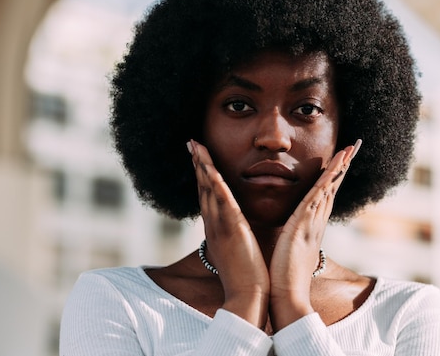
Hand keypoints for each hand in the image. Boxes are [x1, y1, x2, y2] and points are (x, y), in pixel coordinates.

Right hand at [188, 140, 269, 328]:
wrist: (247, 296)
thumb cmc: (246, 276)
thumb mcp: (237, 251)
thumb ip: (235, 236)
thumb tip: (237, 228)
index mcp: (216, 229)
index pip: (207, 196)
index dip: (202, 175)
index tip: (199, 157)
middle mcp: (213, 224)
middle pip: (203, 187)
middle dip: (198, 164)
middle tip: (192, 143)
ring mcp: (220, 226)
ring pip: (208, 189)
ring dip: (202, 166)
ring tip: (197, 146)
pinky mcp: (231, 228)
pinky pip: (221, 200)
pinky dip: (214, 182)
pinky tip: (210, 167)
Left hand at [269, 139, 361, 329]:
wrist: (287, 294)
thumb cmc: (285, 274)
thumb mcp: (291, 247)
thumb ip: (295, 235)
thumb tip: (293, 230)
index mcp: (312, 225)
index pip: (326, 194)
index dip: (335, 175)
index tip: (342, 158)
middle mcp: (316, 221)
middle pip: (333, 187)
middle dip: (343, 166)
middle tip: (354, 146)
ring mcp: (312, 222)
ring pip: (328, 189)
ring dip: (338, 169)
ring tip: (347, 149)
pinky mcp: (303, 226)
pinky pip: (316, 198)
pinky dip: (325, 183)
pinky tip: (331, 169)